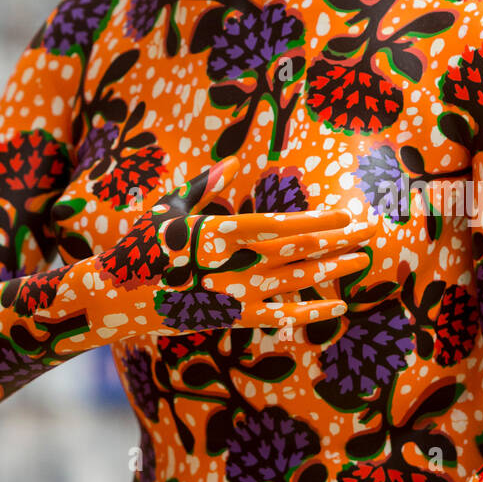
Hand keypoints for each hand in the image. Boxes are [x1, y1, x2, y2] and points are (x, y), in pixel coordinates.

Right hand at [96, 158, 375, 335]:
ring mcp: (229, 295)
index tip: (342, 215)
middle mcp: (227, 265)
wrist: (112, 298)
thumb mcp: (169, 210)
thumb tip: (233, 162)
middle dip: (334, 241)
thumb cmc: (139, 248)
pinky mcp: (228, 319)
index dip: (312, 222)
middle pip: (293, 252)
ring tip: (361, 260)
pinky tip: (338, 307)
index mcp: (214, 232)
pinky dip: (309, 312)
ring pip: (291, 282)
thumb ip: (204, 187)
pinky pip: (278, 316)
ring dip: (329, 270)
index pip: (276, 226)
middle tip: (370, 231)